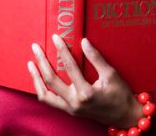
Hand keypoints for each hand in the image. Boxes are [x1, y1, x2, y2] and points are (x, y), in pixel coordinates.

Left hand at [28, 35, 142, 128]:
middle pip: (50, 80)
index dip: (61, 50)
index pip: (69, 67)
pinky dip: (42, 89)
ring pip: (44, 95)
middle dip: (41, 62)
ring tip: (31, 64)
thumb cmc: (120, 95)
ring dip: (36, 79)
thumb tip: (84, 42)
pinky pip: (50, 101)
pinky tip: (39, 79)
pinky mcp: (69, 111)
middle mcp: (74, 102)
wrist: (124, 116)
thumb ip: (96, 58)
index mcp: (85, 93)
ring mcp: (70, 108)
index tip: (56, 37)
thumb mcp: (111, 75)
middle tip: (35, 48)